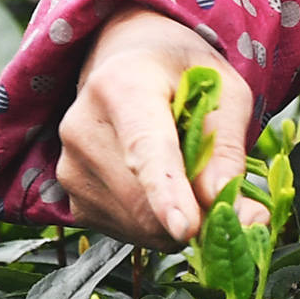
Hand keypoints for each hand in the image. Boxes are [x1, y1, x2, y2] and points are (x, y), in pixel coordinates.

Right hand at [55, 10, 247, 246]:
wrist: (128, 66)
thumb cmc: (183, 75)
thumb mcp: (223, 90)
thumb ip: (227, 146)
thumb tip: (228, 204)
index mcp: (123, 85)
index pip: (145, 148)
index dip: (166, 191)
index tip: (186, 228)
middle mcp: (83, 127)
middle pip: (145, 200)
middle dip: (195, 215)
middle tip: (228, 199)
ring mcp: (71, 167)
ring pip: (139, 225)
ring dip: (177, 221)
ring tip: (187, 178)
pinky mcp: (72, 198)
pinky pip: (127, 232)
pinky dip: (157, 226)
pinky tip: (162, 190)